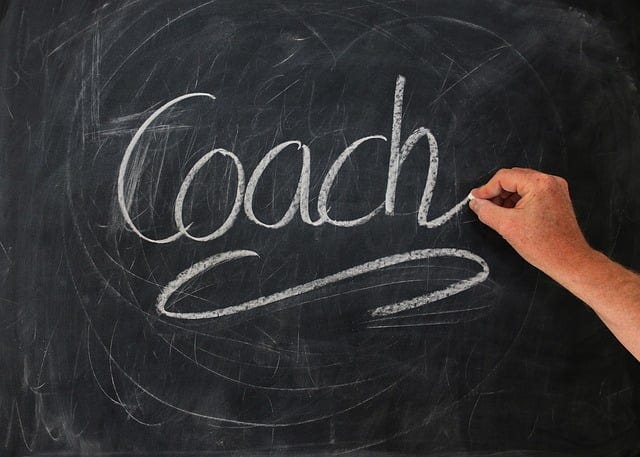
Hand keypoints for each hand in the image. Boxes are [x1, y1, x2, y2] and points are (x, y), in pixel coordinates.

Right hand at [469, 168, 591, 273]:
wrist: (569, 260)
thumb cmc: (544, 246)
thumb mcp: (506, 226)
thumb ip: (486, 210)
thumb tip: (475, 202)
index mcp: (539, 184)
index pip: (504, 177)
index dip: (486, 189)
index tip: (475, 200)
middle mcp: (550, 182)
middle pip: (513, 178)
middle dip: (496, 192)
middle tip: (484, 207)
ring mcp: (555, 189)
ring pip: (521, 185)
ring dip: (507, 197)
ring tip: (498, 214)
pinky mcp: (556, 199)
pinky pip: (531, 193)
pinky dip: (518, 201)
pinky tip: (511, 215)